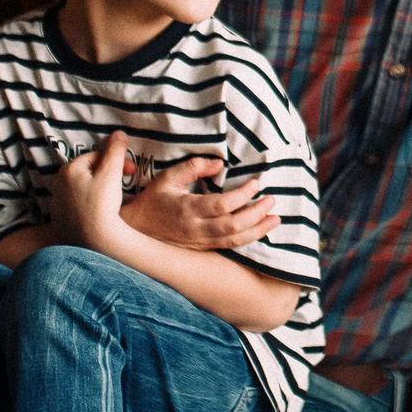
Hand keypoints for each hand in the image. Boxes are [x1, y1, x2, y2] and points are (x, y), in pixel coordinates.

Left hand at [51, 130, 133, 251]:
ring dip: (96, 190)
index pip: (95, 156)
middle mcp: (57, 185)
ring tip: (112, 200)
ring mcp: (57, 205)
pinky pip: (75, 208)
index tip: (131, 171)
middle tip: (122, 184)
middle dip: (106, 174)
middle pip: (87, 172)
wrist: (94, 241)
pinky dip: (87, 207)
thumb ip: (115, 151)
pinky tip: (100, 214)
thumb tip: (119, 133)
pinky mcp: (59, 222)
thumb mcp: (112, 173)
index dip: (116, 160)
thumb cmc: (102, 205)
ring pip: (80, 190)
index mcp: (68, 170)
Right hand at [123, 156, 276, 251]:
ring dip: (257, 230)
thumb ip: (193, 167)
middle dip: (257, 214)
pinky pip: (228, 246)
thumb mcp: (168, 178)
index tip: (256, 183)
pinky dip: (246, 239)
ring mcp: (199, 242)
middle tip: (272, 200)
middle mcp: (196, 230)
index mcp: (188, 209)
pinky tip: (259, 230)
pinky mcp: (202, 249)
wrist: (135, 231)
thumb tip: (219, 163)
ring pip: (234, 240)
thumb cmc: (153, 200)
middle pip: (233, 225)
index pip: (223, 205)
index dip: (243, 195)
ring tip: (275, 219)